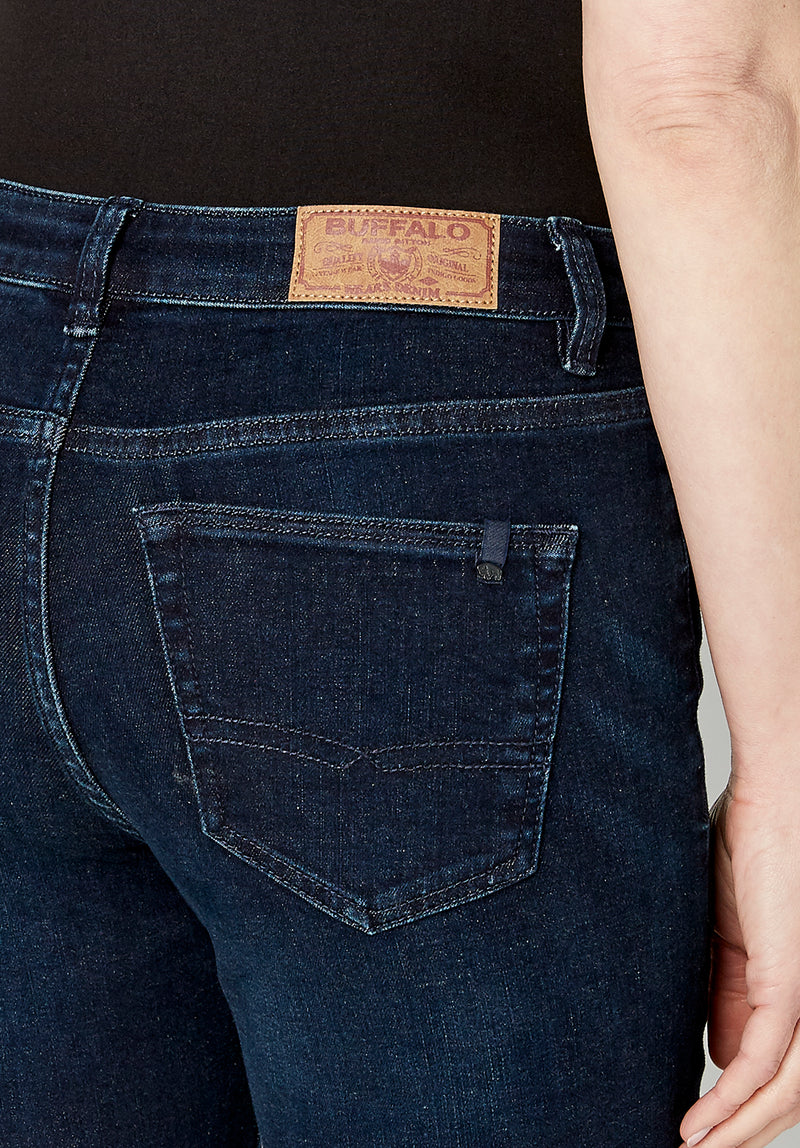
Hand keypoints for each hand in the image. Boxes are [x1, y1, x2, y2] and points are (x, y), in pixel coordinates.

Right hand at [679, 770, 799, 1147]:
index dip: (739, 1106)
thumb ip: (728, 995)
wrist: (772, 797)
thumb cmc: (754, 849)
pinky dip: (732, 1102)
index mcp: (795, 987)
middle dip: (742, 1131)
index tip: (694, 1126)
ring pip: (784, 1091)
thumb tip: (719, 1056)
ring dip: (737, 1131)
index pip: (772, 1066)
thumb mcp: (729, 937)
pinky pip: (765, 1060)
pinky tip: (703, 1125)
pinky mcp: (792, 982)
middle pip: (788, 1092)